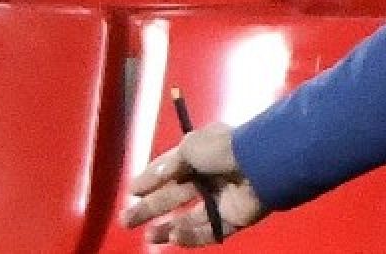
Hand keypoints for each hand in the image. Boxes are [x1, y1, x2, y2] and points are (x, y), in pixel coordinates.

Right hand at [122, 123, 269, 245]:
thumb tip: (146, 181)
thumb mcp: (187, 148)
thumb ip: (166, 166)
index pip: (167, 171)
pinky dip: (191, 236)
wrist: (259, 164)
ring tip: (148, 237)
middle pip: (173, 197)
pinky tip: (173, 237)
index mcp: (197, 156)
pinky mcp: (233, 220)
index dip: (149, 181)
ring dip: (168, 227)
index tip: (131, 192)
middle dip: (149, 209)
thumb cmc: (221, 149)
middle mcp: (207, 178)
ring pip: (189, 218)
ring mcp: (220, 201)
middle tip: (126, 221)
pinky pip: (210, 231)